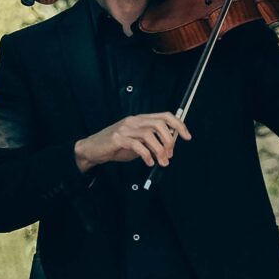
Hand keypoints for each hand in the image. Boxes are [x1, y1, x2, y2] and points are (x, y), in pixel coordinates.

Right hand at [75, 111, 189, 170]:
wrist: (92, 149)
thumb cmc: (115, 147)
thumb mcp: (137, 143)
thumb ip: (152, 142)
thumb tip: (169, 148)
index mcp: (140, 119)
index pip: (165, 116)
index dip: (178, 125)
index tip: (187, 137)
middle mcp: (134, 120)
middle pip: (159, 124)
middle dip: (169, 140)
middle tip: (170, 155)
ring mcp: (125, 128)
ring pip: (149, 134)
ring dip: (159, 150)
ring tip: (161, 162)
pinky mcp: (118, 138)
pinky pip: (137, 145)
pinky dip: (147, 155)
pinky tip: (149, 162)